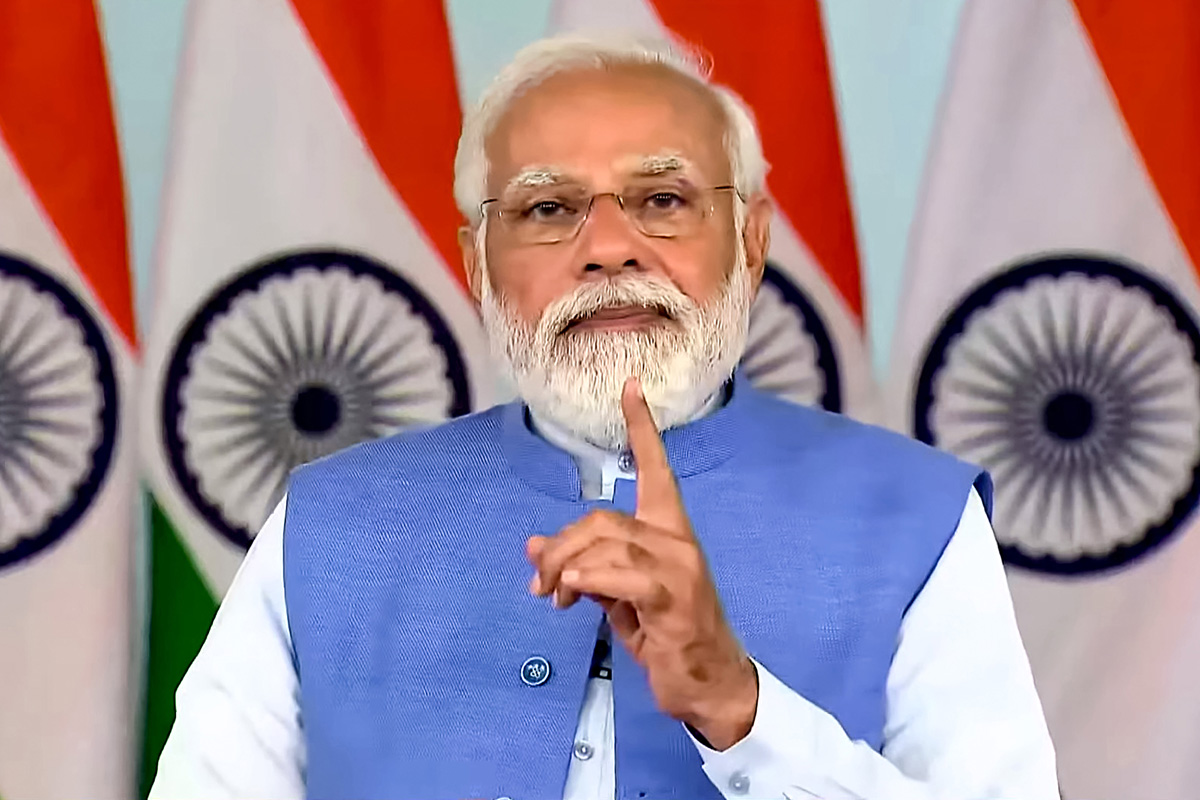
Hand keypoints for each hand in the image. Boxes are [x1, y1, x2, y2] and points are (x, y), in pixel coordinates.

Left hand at [526, 377, 757, 749]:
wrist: (708, 681)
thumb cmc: (665, 633)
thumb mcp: (616, 595)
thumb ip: (582, 565)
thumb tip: (535, 548)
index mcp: (669, 530)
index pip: (655, 469)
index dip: (641, 428)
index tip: (629, 387)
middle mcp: (676, 540)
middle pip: (601, 519)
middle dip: (560, 547)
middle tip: (540, 583)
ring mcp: (678, 567)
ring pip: (605, 545)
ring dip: (565, 570)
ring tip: (554, 598)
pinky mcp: (673, 598)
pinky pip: (621, 576)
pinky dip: (589, 579)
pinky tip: (573, 592)